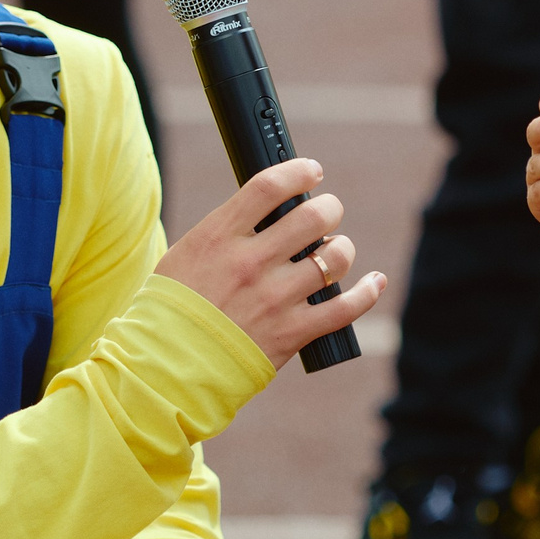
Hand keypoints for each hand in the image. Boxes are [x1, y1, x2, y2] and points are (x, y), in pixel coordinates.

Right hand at [153, 159, 385, 366]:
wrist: (165, 367)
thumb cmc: (171, 309)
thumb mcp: (187, 254)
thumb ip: (226, 232)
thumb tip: (266, 210)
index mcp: (220, 237)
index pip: (270, 187)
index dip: (299, 171)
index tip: (311, 171)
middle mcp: (251, 262)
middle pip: (313, 217)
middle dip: (328, 208)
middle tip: (327, 211)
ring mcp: (274, 298)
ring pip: (334, 258)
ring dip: (342, 248)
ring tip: (336, 249)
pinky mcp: (291, 333)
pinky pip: (344, 308)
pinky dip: (366, 292)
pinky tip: (374, 282)